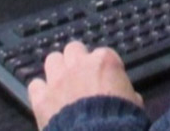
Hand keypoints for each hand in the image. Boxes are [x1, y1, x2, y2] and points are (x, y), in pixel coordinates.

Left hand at [27, 42, 142, 129]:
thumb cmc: (120, 119)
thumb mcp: (134, 102)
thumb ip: (126, 92)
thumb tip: (127, 95)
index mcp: (105, 61)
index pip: (103, 54)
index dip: (104, 68)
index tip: (106, 79)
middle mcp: (79, 64)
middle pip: (74, 49)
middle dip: (77, 60)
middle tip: (81, 76)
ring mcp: (58, 79)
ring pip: (52, 59)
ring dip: (57, 70)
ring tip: (62, 84)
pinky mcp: (42, 98)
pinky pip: (35, 85)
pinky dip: (40, 91)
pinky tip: (46, 99)